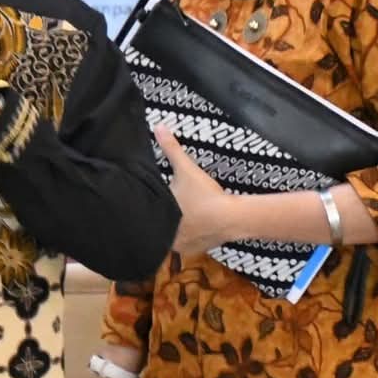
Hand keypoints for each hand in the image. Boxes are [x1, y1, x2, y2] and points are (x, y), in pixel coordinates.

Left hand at [156, 128, 239, 255]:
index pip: (145, 214)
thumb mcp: (186, 169)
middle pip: (158, 226)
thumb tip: (158, 126)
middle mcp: (167, 237)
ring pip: (171, 237)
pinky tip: (194, 227)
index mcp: (159, 218)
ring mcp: (181, 247)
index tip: (153, 200)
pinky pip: (186, 245)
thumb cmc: (205, 195)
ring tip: (181, 217)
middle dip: (161, 217)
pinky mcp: (195, 251)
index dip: (149, 207)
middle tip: (169, 206)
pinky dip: (189, 237)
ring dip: (175, 228)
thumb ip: (171, 148)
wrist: (232, 218)